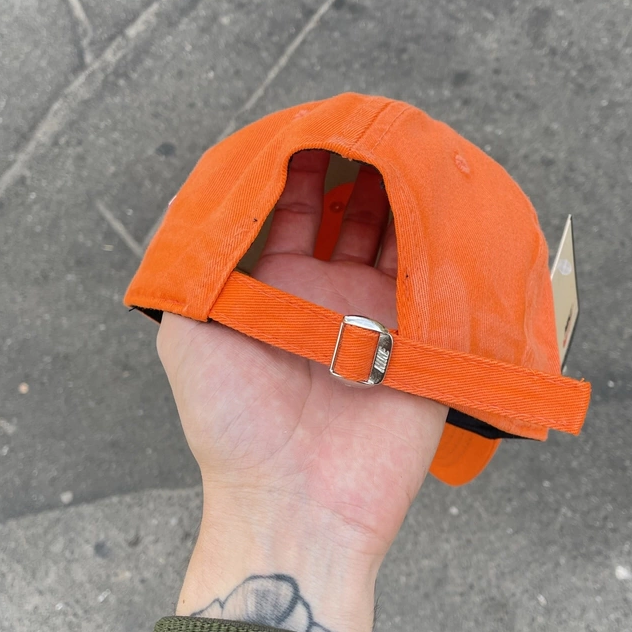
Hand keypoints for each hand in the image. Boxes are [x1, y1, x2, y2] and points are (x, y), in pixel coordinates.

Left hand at [157, 150, 446, 631]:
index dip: (300, 167)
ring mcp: (380, 316)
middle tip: (374, 127)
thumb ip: (198, 265)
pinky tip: (443, 199)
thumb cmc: (232, 426)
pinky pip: (438, 279)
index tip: (313, 126)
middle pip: (354, 215)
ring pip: (399, 237)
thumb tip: (222, 200)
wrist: (296, 505)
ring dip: (405, 195)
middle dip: (363, 170)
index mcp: (273, 291)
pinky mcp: (425, 342)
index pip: (293, 210)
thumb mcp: (188, 335)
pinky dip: (443, 239)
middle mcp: (328, 297)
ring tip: (410, 149)